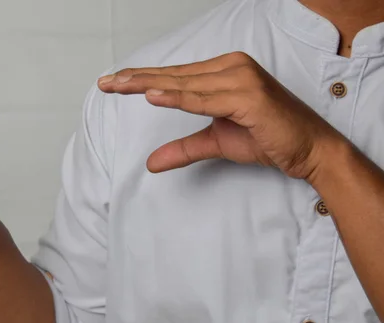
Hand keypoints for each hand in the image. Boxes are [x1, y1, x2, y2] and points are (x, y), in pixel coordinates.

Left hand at [97, 52, 345, 179]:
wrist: (308, 149)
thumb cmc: (266, 137)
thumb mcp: (216, 142)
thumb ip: (183, 149)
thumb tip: (151, 163)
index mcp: (224, 71)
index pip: (175, 75)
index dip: (143, 79)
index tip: (114, 83)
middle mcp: (232, 67)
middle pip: (174, 75)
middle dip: (136, 79)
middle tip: (105, 83)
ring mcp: (242, 79)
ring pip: (185, 84)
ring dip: (149, 85)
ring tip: (119, 86)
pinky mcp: (249, 97)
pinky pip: (205, 99)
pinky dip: (178, 99)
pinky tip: (153, 96)